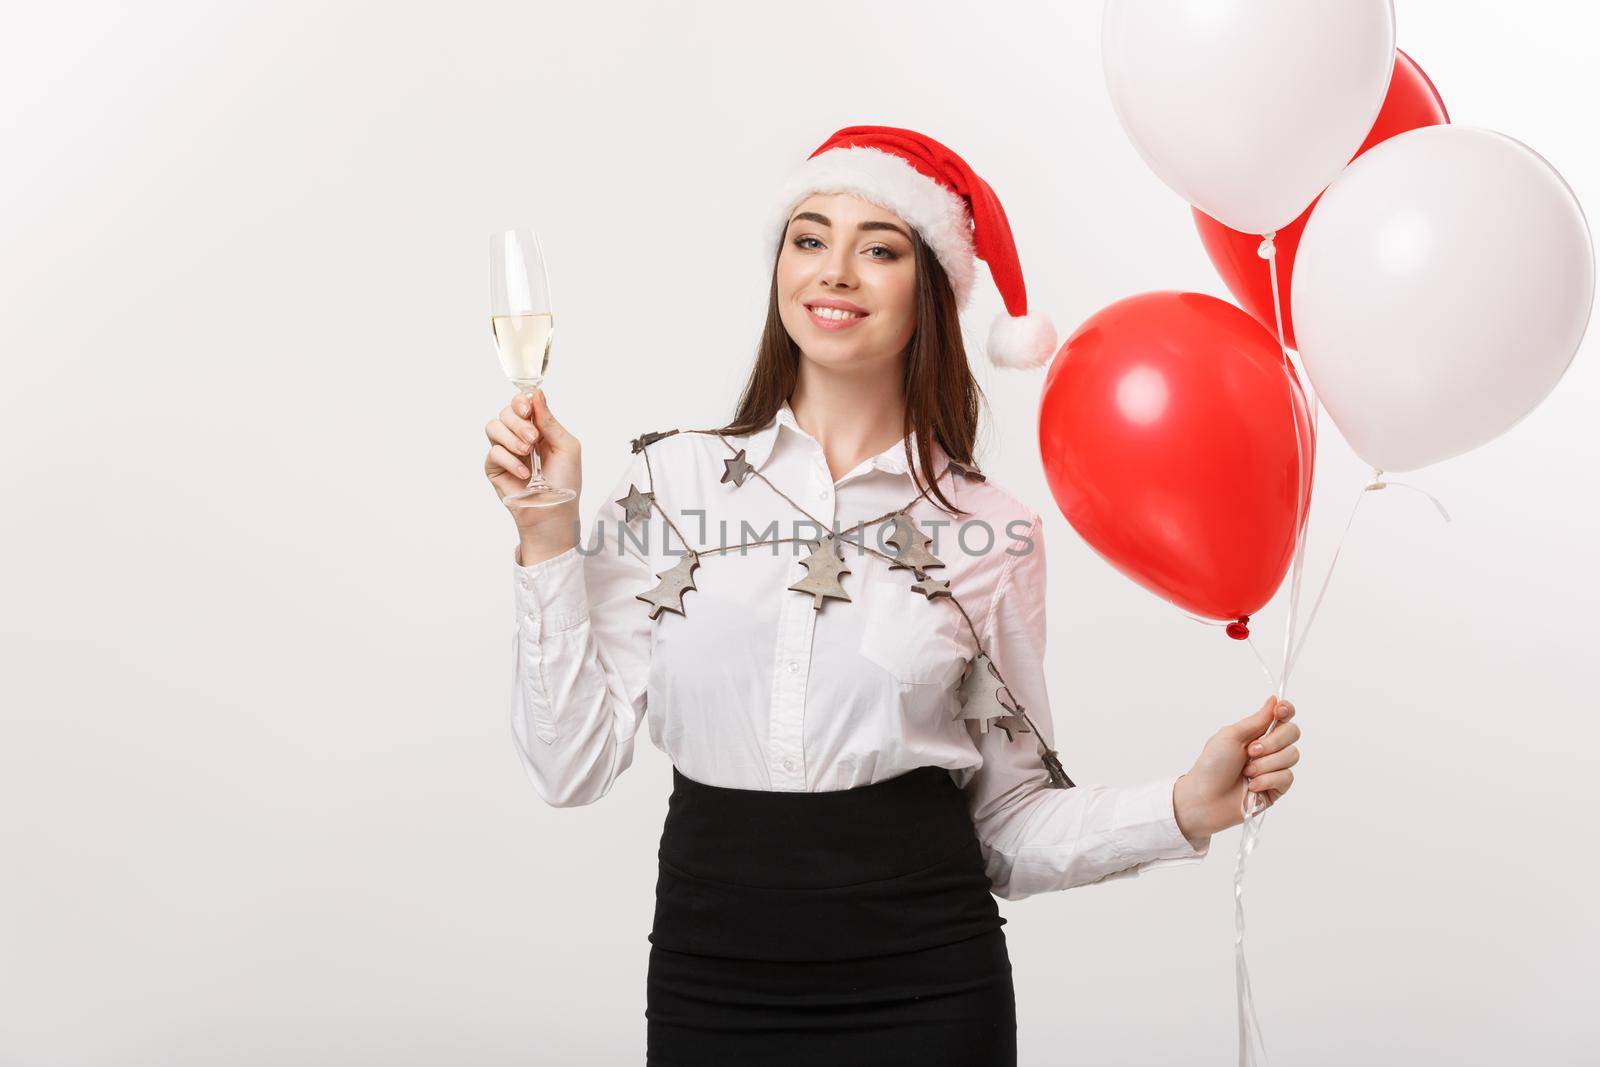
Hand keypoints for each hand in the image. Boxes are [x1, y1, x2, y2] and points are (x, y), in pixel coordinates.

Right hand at [483, 390, 581, 543]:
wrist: (554, 513)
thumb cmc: (565, 482)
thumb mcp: (566, 447)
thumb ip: (550, 420)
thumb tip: (537, 393)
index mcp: (539, 429)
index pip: (522, 404)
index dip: (521, 402)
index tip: (527, 409)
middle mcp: (520, 437)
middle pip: (505, 412)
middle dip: (518, 422)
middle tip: (533, 438)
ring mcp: (506, 451)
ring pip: (493, 427)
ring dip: (511, 437)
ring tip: (527, 453)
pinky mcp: (494, 468)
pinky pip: (493, 452)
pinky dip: (509, 460)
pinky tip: (524, 473)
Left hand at [1172, 695, 1300, 847]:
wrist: (1204, 798)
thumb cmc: (1212, 765)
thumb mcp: (1231, 736)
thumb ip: (1256, 720)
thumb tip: (1273, 700)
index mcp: (1257, 733)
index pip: (1283, 716)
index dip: (1286, 711)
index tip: (1279, 712)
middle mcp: (1269, 749)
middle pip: (1292, 733)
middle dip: (1273, 741)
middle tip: (1251, 751)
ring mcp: (1274, 769)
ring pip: (1292, 755)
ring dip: (1266, 764)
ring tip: (1247, 772)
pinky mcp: (1277, 789)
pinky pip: (1287, 777)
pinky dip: (1267, 780)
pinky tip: (1251, 786)